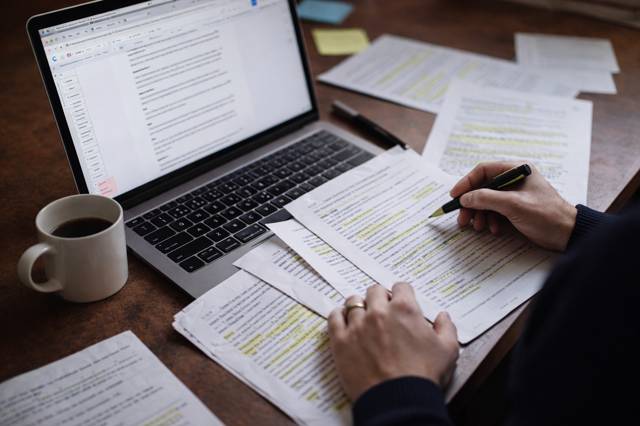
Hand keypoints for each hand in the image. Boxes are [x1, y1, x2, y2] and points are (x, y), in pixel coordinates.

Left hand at [328, 283, 458, 400]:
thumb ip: (447, 328)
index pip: (401, 287)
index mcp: (405, 310)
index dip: (402, 294)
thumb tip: (444, 316)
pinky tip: (343, 320)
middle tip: (383, 310)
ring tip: (363, 317)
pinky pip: (334, 318)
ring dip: (359, 307)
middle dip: (380, 298)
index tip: (401, 301)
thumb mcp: (448, 351)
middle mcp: (379, 312)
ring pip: (353, 302)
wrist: (398, 400)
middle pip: (374, 291)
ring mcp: (357, 325)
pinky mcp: (340, 340)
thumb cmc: (423, 376)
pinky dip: (338, 316)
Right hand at [451, 162, 576, 251]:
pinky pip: (495, 212)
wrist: (567, 234)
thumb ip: (486, 198)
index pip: (484, 170)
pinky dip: (490, 221)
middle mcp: (514, 180)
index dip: (466, 182)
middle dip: (471, 204)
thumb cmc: (546, 214)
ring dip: (480, 215)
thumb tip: (464, 198)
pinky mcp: (515, 209)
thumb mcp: (513, 204)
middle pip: (482, 188)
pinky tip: (493, 230)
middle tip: (463, 219)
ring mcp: (514, 195)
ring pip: (487, 202)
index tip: (455, 196)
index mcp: (516, 170)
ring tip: (478, 227)